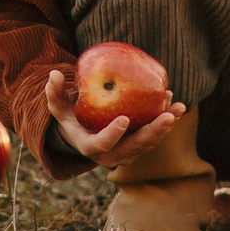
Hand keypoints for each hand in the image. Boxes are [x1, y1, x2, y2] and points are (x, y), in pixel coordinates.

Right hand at [43, 68, 186, 169]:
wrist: (86, 134)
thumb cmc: (71, 118)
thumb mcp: (59, 108)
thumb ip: (54, 93)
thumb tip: (53, 74)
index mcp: (91, 147)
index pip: (103, 145)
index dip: (113, 134)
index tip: (124, 119)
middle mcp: (112, 155)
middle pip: (135, 147)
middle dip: (153, 132)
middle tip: (167, 116)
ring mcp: (128, 153)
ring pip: (150, 142)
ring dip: (165, 126)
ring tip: (177, 106)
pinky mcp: (140, 146)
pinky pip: (155, 135)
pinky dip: (166, 121)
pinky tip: (176, 103)